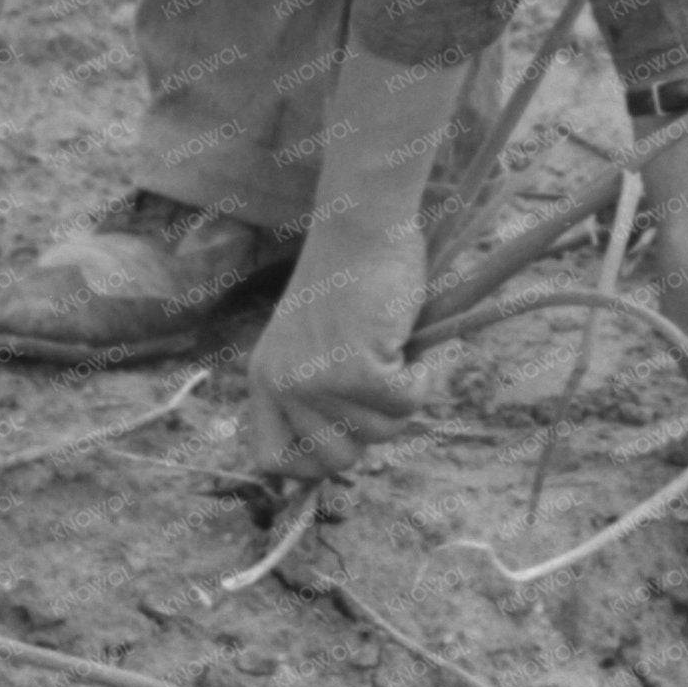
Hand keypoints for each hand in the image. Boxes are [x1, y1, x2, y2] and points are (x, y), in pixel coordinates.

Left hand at [237, 221, 427, 481]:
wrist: (362, 224)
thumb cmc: (350, 274)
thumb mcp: (313, 343)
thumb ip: (318, 393)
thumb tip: (354, 449)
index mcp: (264, 378)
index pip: (272, 460)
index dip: (314, 462)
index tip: (348, 434)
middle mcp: (282, 385)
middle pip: (338, 459)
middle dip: (372, 429)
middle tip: (384, 383)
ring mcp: (316, 380)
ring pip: (380, 432)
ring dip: (403, 398)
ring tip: (398, 350)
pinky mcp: (356, 370)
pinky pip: (406, 404)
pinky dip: (423, 376)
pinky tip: (411, 342)